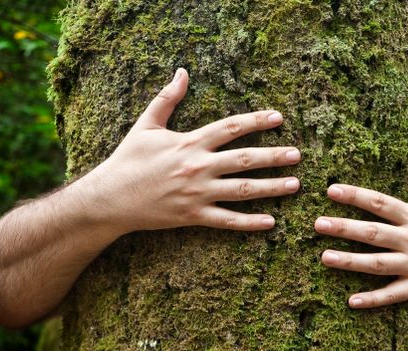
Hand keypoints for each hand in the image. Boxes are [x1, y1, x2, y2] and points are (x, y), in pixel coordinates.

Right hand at [76, 68, 300, 236]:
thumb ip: (166, 98)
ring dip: (271, 188)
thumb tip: (181, 71)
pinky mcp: (193, 216)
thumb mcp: (145, 125)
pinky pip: (227, 221)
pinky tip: (270, 222)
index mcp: (189, 142)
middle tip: (297, 155)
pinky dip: (249, 223)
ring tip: (295, 185)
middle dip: (274, 157)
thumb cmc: (127, 160)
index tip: (279, 118)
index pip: (231, 127)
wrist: (110, 198)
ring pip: (242, 190)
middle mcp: (197, 167)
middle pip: (244, 159)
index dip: (257, 121)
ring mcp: (197, 193)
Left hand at [314, 133, 407, 308]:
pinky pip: (394, 294)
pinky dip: (374, 299)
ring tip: (324, 257)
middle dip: (345, 228)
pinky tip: (351, 301)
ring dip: (350, 262)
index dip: (355, 196)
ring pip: (378, 264)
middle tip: (317, 224)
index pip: (380, 203)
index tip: (331, 190)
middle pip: (374, 233)